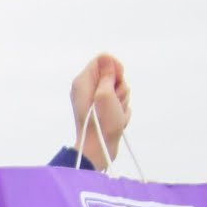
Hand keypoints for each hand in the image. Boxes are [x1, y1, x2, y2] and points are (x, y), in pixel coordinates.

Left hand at [70, 54, 131, 170]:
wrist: (100, 150)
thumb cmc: (101, 124)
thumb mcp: (105, 94)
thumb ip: (107, 74)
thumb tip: (105, 57)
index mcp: (83, 81)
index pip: (103, 59)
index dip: (115, 67)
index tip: (118, 79)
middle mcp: (88, 89)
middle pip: (114, 74)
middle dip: (120, 87)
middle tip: (114, 102)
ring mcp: (96, 100)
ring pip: (120, 89)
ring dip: (122, 101)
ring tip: (115, 114)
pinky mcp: (103, 111)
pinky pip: (120, 103)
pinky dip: (121, 111)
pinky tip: (116, 121)